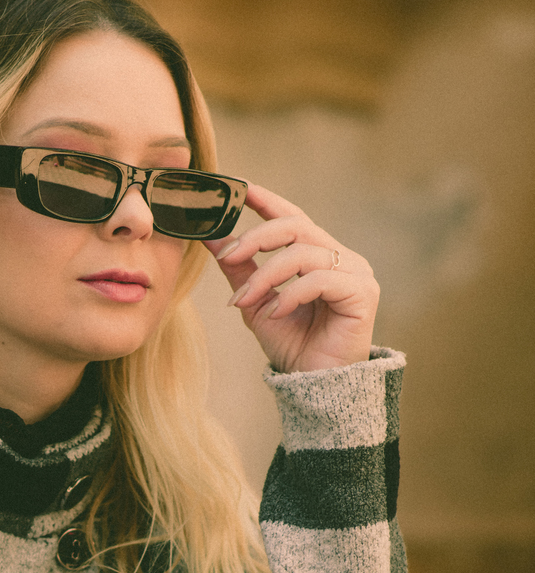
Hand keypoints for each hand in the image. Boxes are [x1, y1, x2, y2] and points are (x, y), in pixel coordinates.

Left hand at [207, 183, 379, 374]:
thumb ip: (239, 269)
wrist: (317, 385)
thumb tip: (210, 237)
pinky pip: (320, 279)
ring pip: (303, 253)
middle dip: (256, 237)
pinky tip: (276, 312)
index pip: (292, 216)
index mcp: (316, 254)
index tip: (238, 187)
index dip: (266, 199)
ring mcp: (354, 272)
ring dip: (265, 275)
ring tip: (244, 300)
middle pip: (296, 225)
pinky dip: (291, 294)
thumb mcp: (256, 303)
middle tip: (226, 257)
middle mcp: (339, 257)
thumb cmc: (293, 345)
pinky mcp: (362, 293)